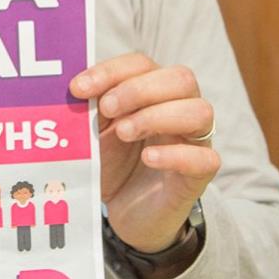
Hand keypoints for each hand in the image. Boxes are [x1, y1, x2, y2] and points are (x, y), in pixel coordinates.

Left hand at [70, 53, 217, 253]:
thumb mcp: (94, 134)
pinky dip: (175, 154)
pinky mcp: (199, 175)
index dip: (111, 71)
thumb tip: (74, 89)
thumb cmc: (114, 165)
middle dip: (139, 89)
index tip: (79, 88)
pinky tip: (148, 158)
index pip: (142, 64)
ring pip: (200, 112)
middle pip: (180, 78)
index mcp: (154, 92)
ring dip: (157, 116)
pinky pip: (205, 158)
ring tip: (124, 133)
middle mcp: (181, 109)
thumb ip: (90, 110)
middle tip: (107, 108)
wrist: (126, 214)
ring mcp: (194, 141)